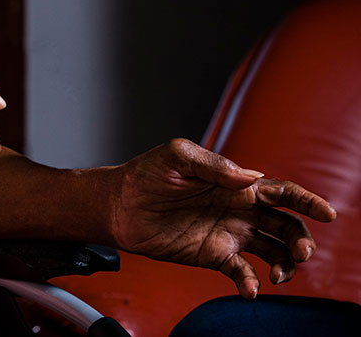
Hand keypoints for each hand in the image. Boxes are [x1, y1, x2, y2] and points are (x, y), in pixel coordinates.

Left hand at [109, 139, 336, 298]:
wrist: (119, 204)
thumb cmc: (147, 174)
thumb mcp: (177, 156)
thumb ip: (213, 164)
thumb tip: (249, 176)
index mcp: (236, 184)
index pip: (281, 192)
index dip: (306, 201)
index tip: (326, 213)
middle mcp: (238, 210)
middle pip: (285, 225)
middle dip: (301, 240)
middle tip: (302, 253)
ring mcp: (228, 234)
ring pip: (272, 251)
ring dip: (285, 264)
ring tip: (280, 275)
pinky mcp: (212, 256)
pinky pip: (242, 272)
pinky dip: (251, 282)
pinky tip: (250, 288)